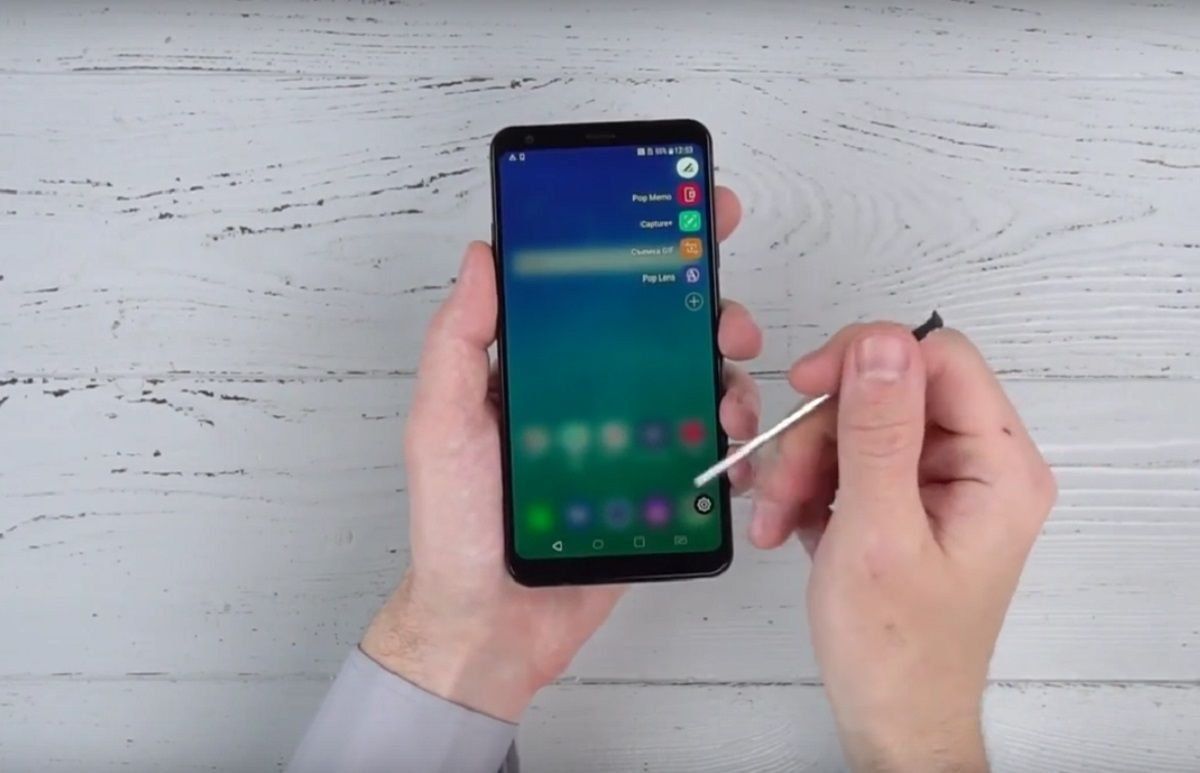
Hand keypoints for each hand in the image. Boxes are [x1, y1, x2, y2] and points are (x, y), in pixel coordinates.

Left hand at [362, 187, 762, 721]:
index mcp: (542, 366)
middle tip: (729, 319)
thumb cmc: (455, 527)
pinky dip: (735, 444)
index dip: (646, 245)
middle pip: (666, 330)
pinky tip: (735, 450)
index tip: (691, 213)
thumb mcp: (441, 423)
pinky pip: (708, 452)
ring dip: (732, 379)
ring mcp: (629, 439)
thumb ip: (460, 341)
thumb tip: (482, 256)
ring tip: (731, 400)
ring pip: (700, 385)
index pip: (599, 289)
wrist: (490, 624)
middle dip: (712, 309)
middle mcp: (592, 393)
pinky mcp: (655, 487)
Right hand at [750, 324, 1056, 770]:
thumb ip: (879, 432)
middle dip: (821, 432)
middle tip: (781, 485)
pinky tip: (789, 527)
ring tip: (777, 519)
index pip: (939, 357)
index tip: (806, 387)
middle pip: (888, 391)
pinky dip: (809, 488)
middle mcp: (978, 465)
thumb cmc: (895, 647)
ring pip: (857, 425)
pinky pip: (849, 460)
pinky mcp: (905, 501)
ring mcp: (940, 484)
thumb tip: (881, 340)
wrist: (891, 717)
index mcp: (998, 467)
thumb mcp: (877, 531)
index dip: (867, 358)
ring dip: (804, 466)